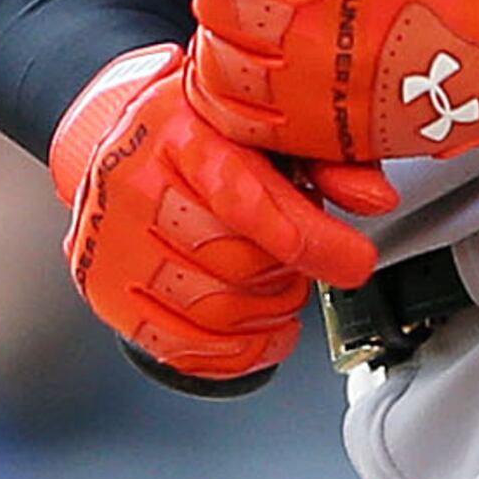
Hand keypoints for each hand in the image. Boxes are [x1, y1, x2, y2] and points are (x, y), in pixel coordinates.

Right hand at [47, 41, 395, 386]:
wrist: (124, 135)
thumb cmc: (205, 131)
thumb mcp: (267, 125)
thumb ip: (327, 157)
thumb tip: (375, 199)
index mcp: (179, 129)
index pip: (246, 197)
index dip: (308, 238)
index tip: (355, 261)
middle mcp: (134, 181)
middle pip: (234, 261)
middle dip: (291, 274)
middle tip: (311, 263)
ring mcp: (112, 238)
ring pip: (212, 310)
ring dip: (268, 313)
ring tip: (284, 291)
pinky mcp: (103, 286)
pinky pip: (176, 344)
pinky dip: (233, 353)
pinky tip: (260, 334)